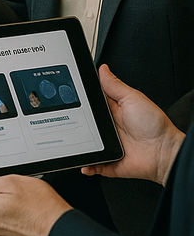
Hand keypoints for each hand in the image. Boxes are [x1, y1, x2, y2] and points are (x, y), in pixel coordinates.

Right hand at [81, 65, 183, 185]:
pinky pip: (93, 164)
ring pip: (85, 142)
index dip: (80, 97)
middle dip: (74, 120)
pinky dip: (87, 165)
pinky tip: (84, 163)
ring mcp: (107, 144)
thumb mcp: (133, 98)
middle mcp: (108, 127)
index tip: (70, 94)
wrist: (165, 153)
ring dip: (78, 142)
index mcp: (112, 110)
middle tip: (71, 117)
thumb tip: (102, 69)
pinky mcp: (109, 161)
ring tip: (72, 138)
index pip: (91, 101)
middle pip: (84, 121)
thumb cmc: (154, 125)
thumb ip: (115, 85)